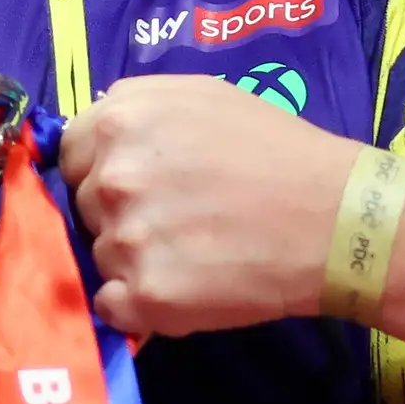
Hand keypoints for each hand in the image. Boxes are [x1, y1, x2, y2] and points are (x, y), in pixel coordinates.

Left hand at [61, 78, 362, 337]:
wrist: (335, 219)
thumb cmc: (278, 152)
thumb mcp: (203, 97)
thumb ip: (137, 112)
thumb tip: (97, 145)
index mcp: (118, 120)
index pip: (69, 157)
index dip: (97, 173)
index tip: (137, 187)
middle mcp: (112, 178)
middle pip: (82, 209)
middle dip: (118, 216)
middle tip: (179, 220)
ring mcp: (125, 239)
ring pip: (100, 258)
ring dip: (134, 262)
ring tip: (195, 253)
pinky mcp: (145, 296)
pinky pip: (112, 307)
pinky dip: (139, 306)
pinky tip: (186, 286)